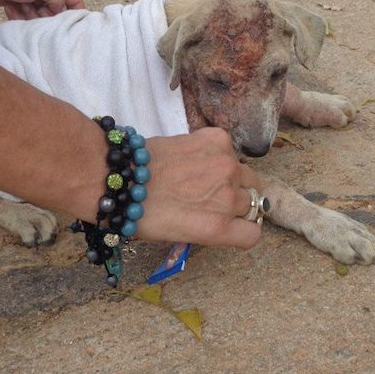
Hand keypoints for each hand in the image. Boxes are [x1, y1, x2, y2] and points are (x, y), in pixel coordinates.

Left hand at [0, 0, 84, 18]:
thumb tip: (60, 11)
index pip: (74, 0)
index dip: (74, 13)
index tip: (66, 24)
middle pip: (56, 13)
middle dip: (44, 15)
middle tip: (33, 8)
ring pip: (40, 18)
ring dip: (29, 16)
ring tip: (19, 5)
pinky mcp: (21, 6)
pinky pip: (26, 20)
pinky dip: (19, 16)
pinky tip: (11, 7)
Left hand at [136, 127, 263, 249]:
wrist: (121, 177)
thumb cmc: (143, 212)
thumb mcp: (181, 234)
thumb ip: (211, 227)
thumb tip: (222, 215)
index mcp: (219, 228)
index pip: (253, 233)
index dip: (242, 228)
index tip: (232, 223)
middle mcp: (229, 198)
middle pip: (252, 202)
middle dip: (235, 201)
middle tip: (211, 196)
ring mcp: (227, 165)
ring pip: (246, 174)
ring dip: (231, 176)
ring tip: (203, 174)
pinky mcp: (218, 139)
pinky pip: (229, 148)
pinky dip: (217, 151)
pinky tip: (195, 154)